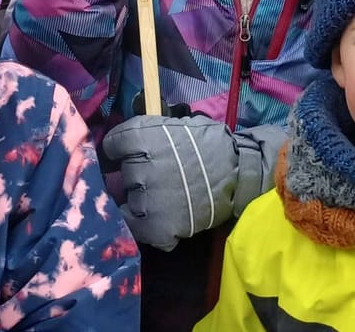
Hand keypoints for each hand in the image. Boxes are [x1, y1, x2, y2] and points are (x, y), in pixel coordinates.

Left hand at [101, 115, 279, 249]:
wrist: (241, 175)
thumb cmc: (212, 144)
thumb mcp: (180, 125)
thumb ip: (153, 132)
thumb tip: (132, 140)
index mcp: (142, 138)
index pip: (113, 144)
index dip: (121, 149)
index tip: (128, 153)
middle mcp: (138, 168)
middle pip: (124, 174)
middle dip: (138, 174)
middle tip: (159, 175)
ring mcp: (146, 201)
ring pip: (130, 201)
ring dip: (143, 200)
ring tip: (167, 197)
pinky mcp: (156, 229)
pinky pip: (140, 229)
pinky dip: (151, 226)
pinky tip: (168, 217)